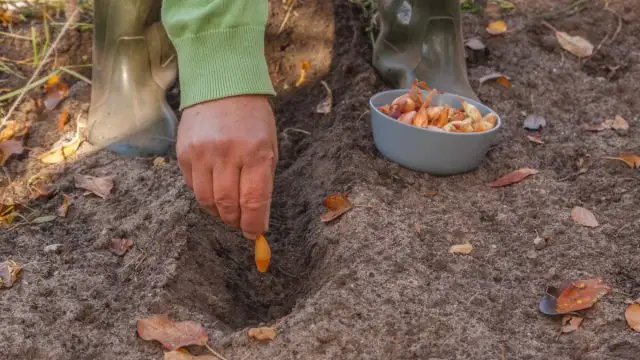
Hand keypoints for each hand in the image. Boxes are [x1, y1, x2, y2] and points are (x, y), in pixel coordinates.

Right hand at [176, 95, 277, 238]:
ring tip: (226, 210)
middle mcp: (227, 153)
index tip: (254, 232)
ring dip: (218, 212)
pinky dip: (204, 195)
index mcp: (256, 151)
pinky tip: (213, 190)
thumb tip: (258, 216)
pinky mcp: (183, 152)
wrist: (222, 84)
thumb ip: (263, 179)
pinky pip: (193, 186)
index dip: (253, 223)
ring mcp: (202, 153)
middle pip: (228, 204)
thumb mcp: (269, 144)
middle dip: (235, 220)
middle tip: (240, 223)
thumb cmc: (252, 117)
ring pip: (207, 200)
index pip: (253, 200)